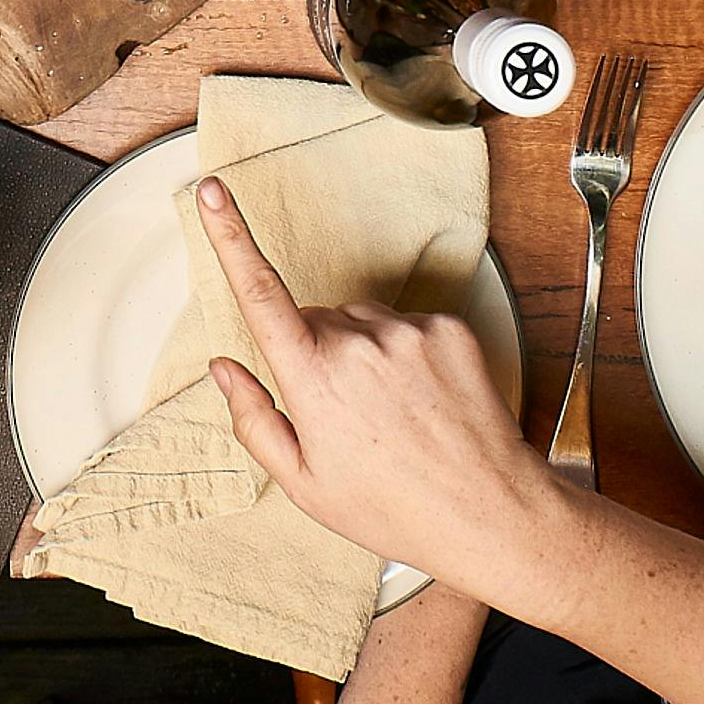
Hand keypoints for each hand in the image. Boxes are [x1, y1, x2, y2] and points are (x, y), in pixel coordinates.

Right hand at [194, 178, 572, 603]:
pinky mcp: (449, 328)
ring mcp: (409, 330)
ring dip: (362, 352)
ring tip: (389, 413)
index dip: (230, 236)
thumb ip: (254, 419)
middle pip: (316, 320)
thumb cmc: (392, 508)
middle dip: (316, 352)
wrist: (489, 512)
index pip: (259, 293)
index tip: (213, 191)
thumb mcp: (305, 484)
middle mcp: (360, 342)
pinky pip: (406, 325)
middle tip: (345, 416)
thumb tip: (223, 367)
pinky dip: (405, 353)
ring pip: (361, 321)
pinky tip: (420, 401)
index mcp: (314, 378)